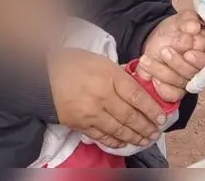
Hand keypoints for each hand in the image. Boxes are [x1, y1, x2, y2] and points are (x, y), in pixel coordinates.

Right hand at [49, 48, 167, 149]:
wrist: (43, 74)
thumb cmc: (74, 62)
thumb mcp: (101, 61)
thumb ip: (120, 75)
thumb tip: (139, 89)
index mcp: (110, 76)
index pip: (137, 96)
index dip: (152, 109)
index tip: (162, 117)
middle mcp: (102, 95)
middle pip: (130, 116)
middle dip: (146, 127)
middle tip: (155, 133)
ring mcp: (90, 112)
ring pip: (118, 129)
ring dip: (134, 137)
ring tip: (144, 140)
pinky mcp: (79, 124)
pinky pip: (101, 136)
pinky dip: (115, 141)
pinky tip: (124, 143)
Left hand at [138, 11, 204, 101]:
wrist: (156, 39)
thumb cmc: (174, 30)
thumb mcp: (181, 19)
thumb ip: (188, 21)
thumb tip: (193, 27)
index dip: (200, 57)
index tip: (187, 47)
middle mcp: (202, 68)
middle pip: (196, 72)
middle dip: (178, 63)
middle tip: (164, 51)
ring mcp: (190, 80)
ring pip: (182, 82)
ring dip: (163, 71)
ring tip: (147, 59)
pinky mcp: (178, 90)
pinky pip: (173, 95)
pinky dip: (162, 87)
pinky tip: (152, 78)